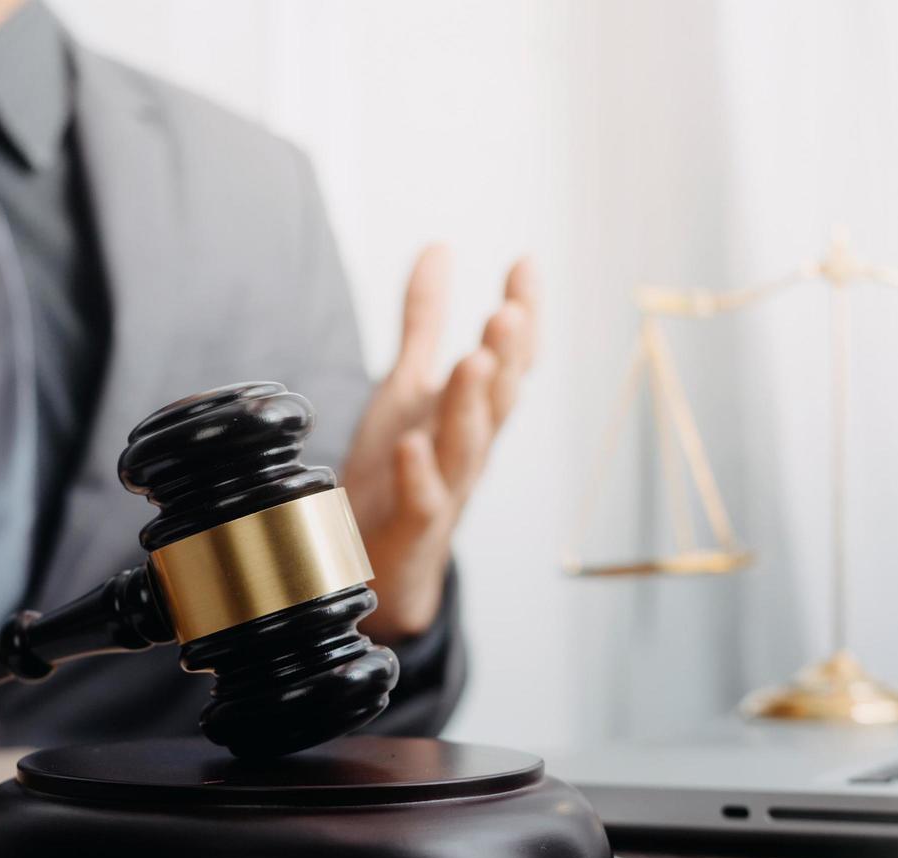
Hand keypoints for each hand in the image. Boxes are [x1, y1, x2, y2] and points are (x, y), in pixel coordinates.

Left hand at [338, 244, 538, 640]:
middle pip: (499, 401)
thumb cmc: (398, 473)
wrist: (372, 567)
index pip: (509, 359)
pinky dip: (419, 476)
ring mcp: (443, 490)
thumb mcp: (408, 388)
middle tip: (509, 312)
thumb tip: (438, 249)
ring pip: (466, 446)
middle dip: (507, 357)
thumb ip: (424, 323)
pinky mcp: (408, 529)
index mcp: (471, 413)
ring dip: (472, 405)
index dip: (522, 313)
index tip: (525, 264)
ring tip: (474, 362)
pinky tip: (412, 447)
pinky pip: (420, 502)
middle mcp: (467, 449)